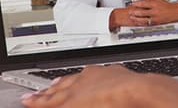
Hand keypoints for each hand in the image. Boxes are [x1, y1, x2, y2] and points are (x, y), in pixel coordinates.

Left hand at [20, 65, 177, 107]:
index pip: (80, 78)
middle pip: (65, 84)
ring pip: (57, 94)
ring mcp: (83, 88)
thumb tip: (134, 91)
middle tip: (34, 95)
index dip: (65, 84)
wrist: (147, 91)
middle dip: (49, 91)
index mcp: (103, 72)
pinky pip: (55, 103)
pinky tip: (33, 105)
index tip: (54, 87)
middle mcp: (91, 76)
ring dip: (43, 99)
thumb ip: (127, 89)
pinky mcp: (78, 100)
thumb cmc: (147, 91)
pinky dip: (43, 104)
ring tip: (29, 102)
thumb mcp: (131, 86)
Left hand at [108, 0, 177, 30]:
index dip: (136, 3)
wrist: (175, 12)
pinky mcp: (156, 22)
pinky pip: (146, 23)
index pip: (143, 3)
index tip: (132, 4)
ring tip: (131, 17)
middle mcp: (154, 10)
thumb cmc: (167, 6)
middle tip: (129, 11)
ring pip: (143, 18)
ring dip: (136, 18)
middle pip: (142, 11)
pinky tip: (137, 22)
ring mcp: (155, 17)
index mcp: (155, 3)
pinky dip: (141, 22)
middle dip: (134, 11)